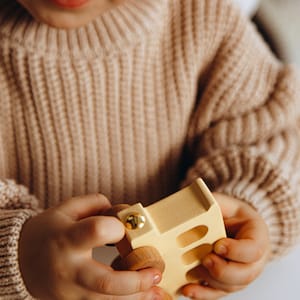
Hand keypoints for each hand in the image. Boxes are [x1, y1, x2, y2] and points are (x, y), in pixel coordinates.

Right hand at [18, 194, 163, 299]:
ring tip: (157, 291)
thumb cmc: (47, 231)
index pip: (95, 232)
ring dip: (136, 298)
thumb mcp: (66, 209)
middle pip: (105, 282)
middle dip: (136, 281)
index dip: (116, 228)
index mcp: (66, 238)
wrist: (20, 260)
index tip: (125, 226)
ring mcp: (70, 292)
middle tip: (156, 273)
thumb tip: (124, 212)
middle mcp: (68, 269)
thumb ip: (96, 204)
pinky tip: (141, 299)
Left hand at [181, 193, 269, 299]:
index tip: (218, 245)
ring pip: (231, 286)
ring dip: (211, 282)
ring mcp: (242, 273)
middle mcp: (254, 260)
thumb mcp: (225, 203)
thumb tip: (190, 202)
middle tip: (206, 259)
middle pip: (245, 274)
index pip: (253, 249)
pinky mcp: (228, 282)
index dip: (236, 251)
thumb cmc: (230, 213)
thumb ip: (213, 203)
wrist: (235, 224)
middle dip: (223, 270)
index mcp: (257, 237)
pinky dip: (202, 293)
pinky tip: (187, 290)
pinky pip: (218, 293)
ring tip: (193, 272)